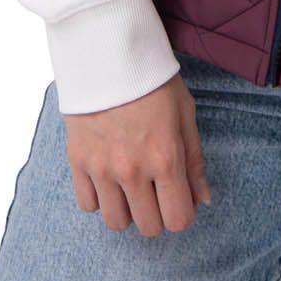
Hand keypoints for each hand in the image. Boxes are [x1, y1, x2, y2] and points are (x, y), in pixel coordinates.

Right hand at [63, 72, 211, 234]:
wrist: (108, 53)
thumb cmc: (153, 80)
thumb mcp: (185, 113)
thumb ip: (194, 161)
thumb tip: (203, 200)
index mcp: (165, 158)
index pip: (178, 219)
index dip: (183, 213)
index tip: (179, 198)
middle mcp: (133, 170)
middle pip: (149, 227)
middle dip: (157, 214)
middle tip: (156, 190)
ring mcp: (102, 168)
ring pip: (116, 222)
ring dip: (127, 210)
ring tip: (131, 185)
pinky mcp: (78, 162)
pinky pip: (87, 205)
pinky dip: (99, 197)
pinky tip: (108, 175)